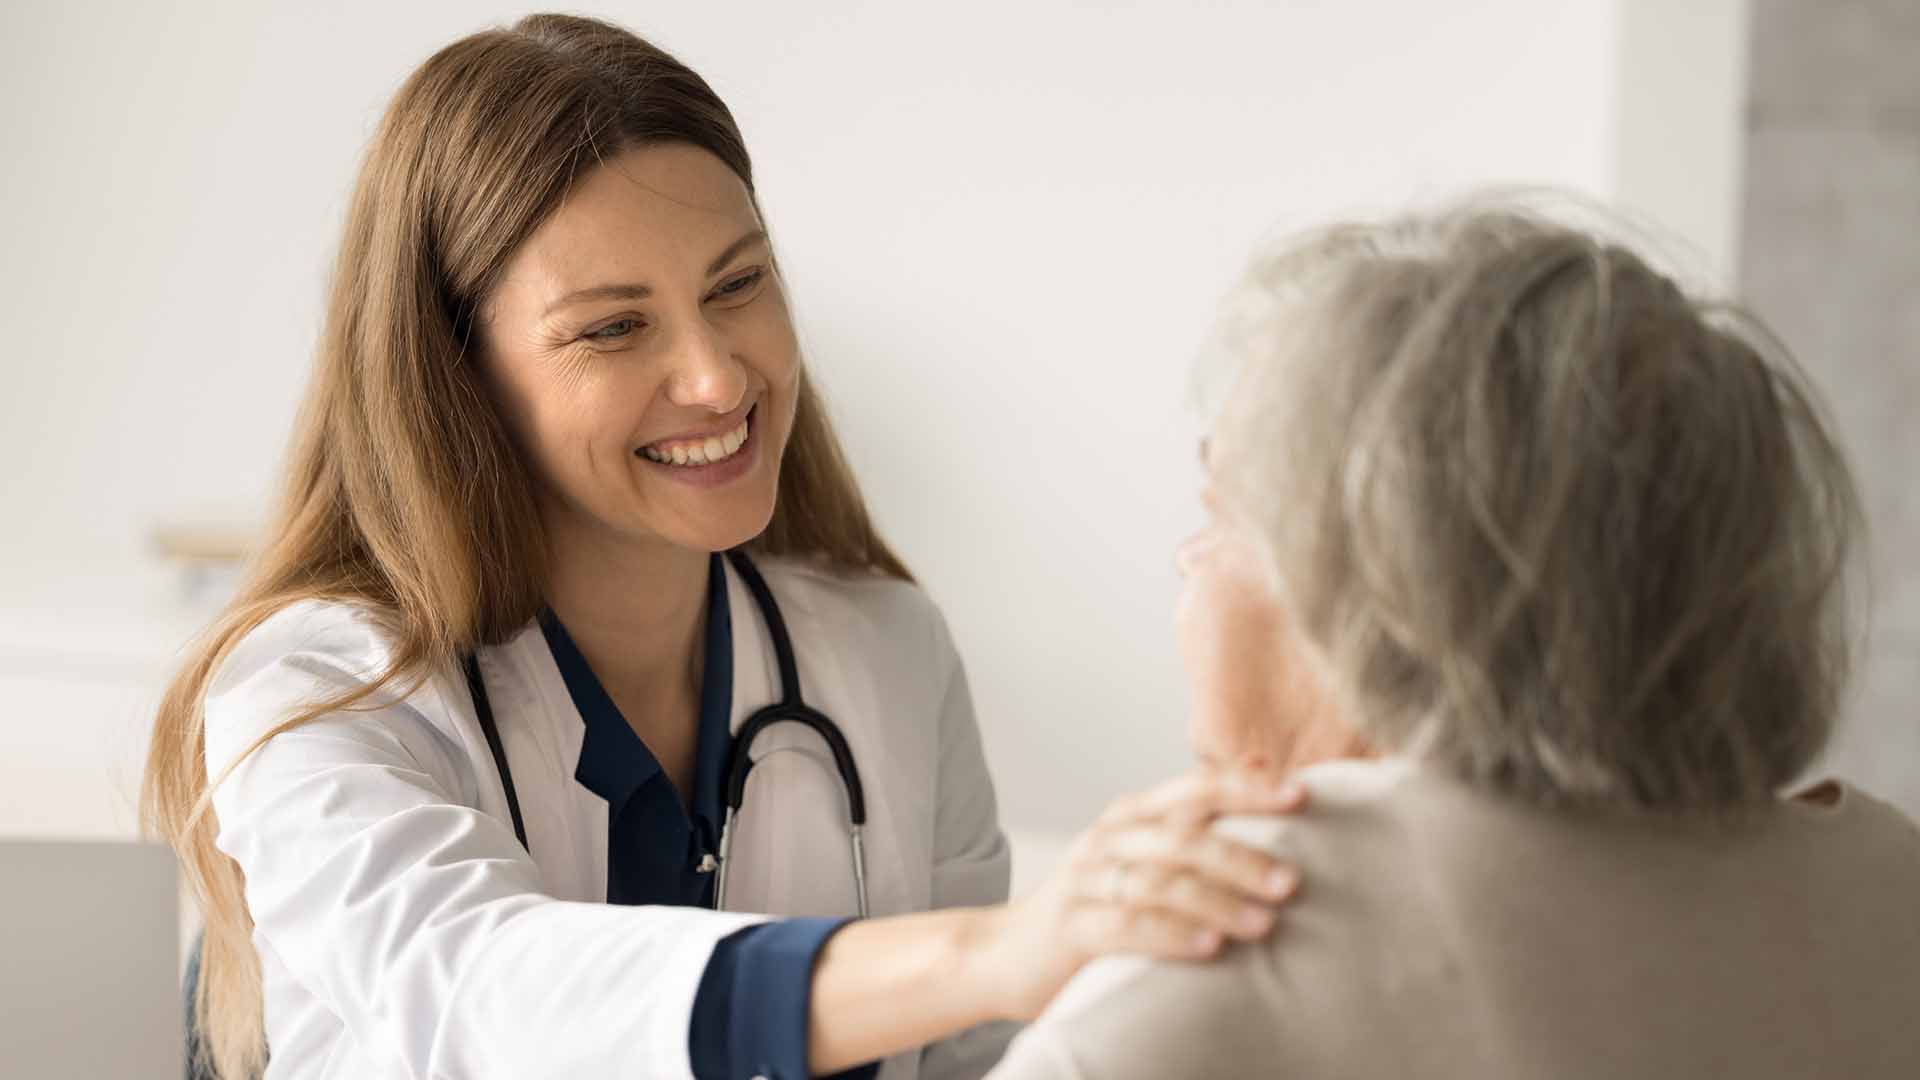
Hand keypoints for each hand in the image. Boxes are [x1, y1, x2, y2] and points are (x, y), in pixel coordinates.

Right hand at [979, 766, 1306, 1020]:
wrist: (1007, 951)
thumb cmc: (1094, 903)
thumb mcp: (1140, 857)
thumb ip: (1192, 824)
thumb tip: (1262, 768)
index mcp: (1131, 815)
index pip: (1194, 790)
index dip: (1246, 789)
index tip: (1300, 796)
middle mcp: (1108, 838)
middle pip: (1180, 836)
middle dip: (1240, 856)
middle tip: (1290, 881)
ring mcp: (1085, 880)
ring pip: (1158, 882)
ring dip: (1216, 902)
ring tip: (1263, 924)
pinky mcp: (1070, 926)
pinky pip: (1125, 927)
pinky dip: (1170, 936)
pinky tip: (1209, 947)